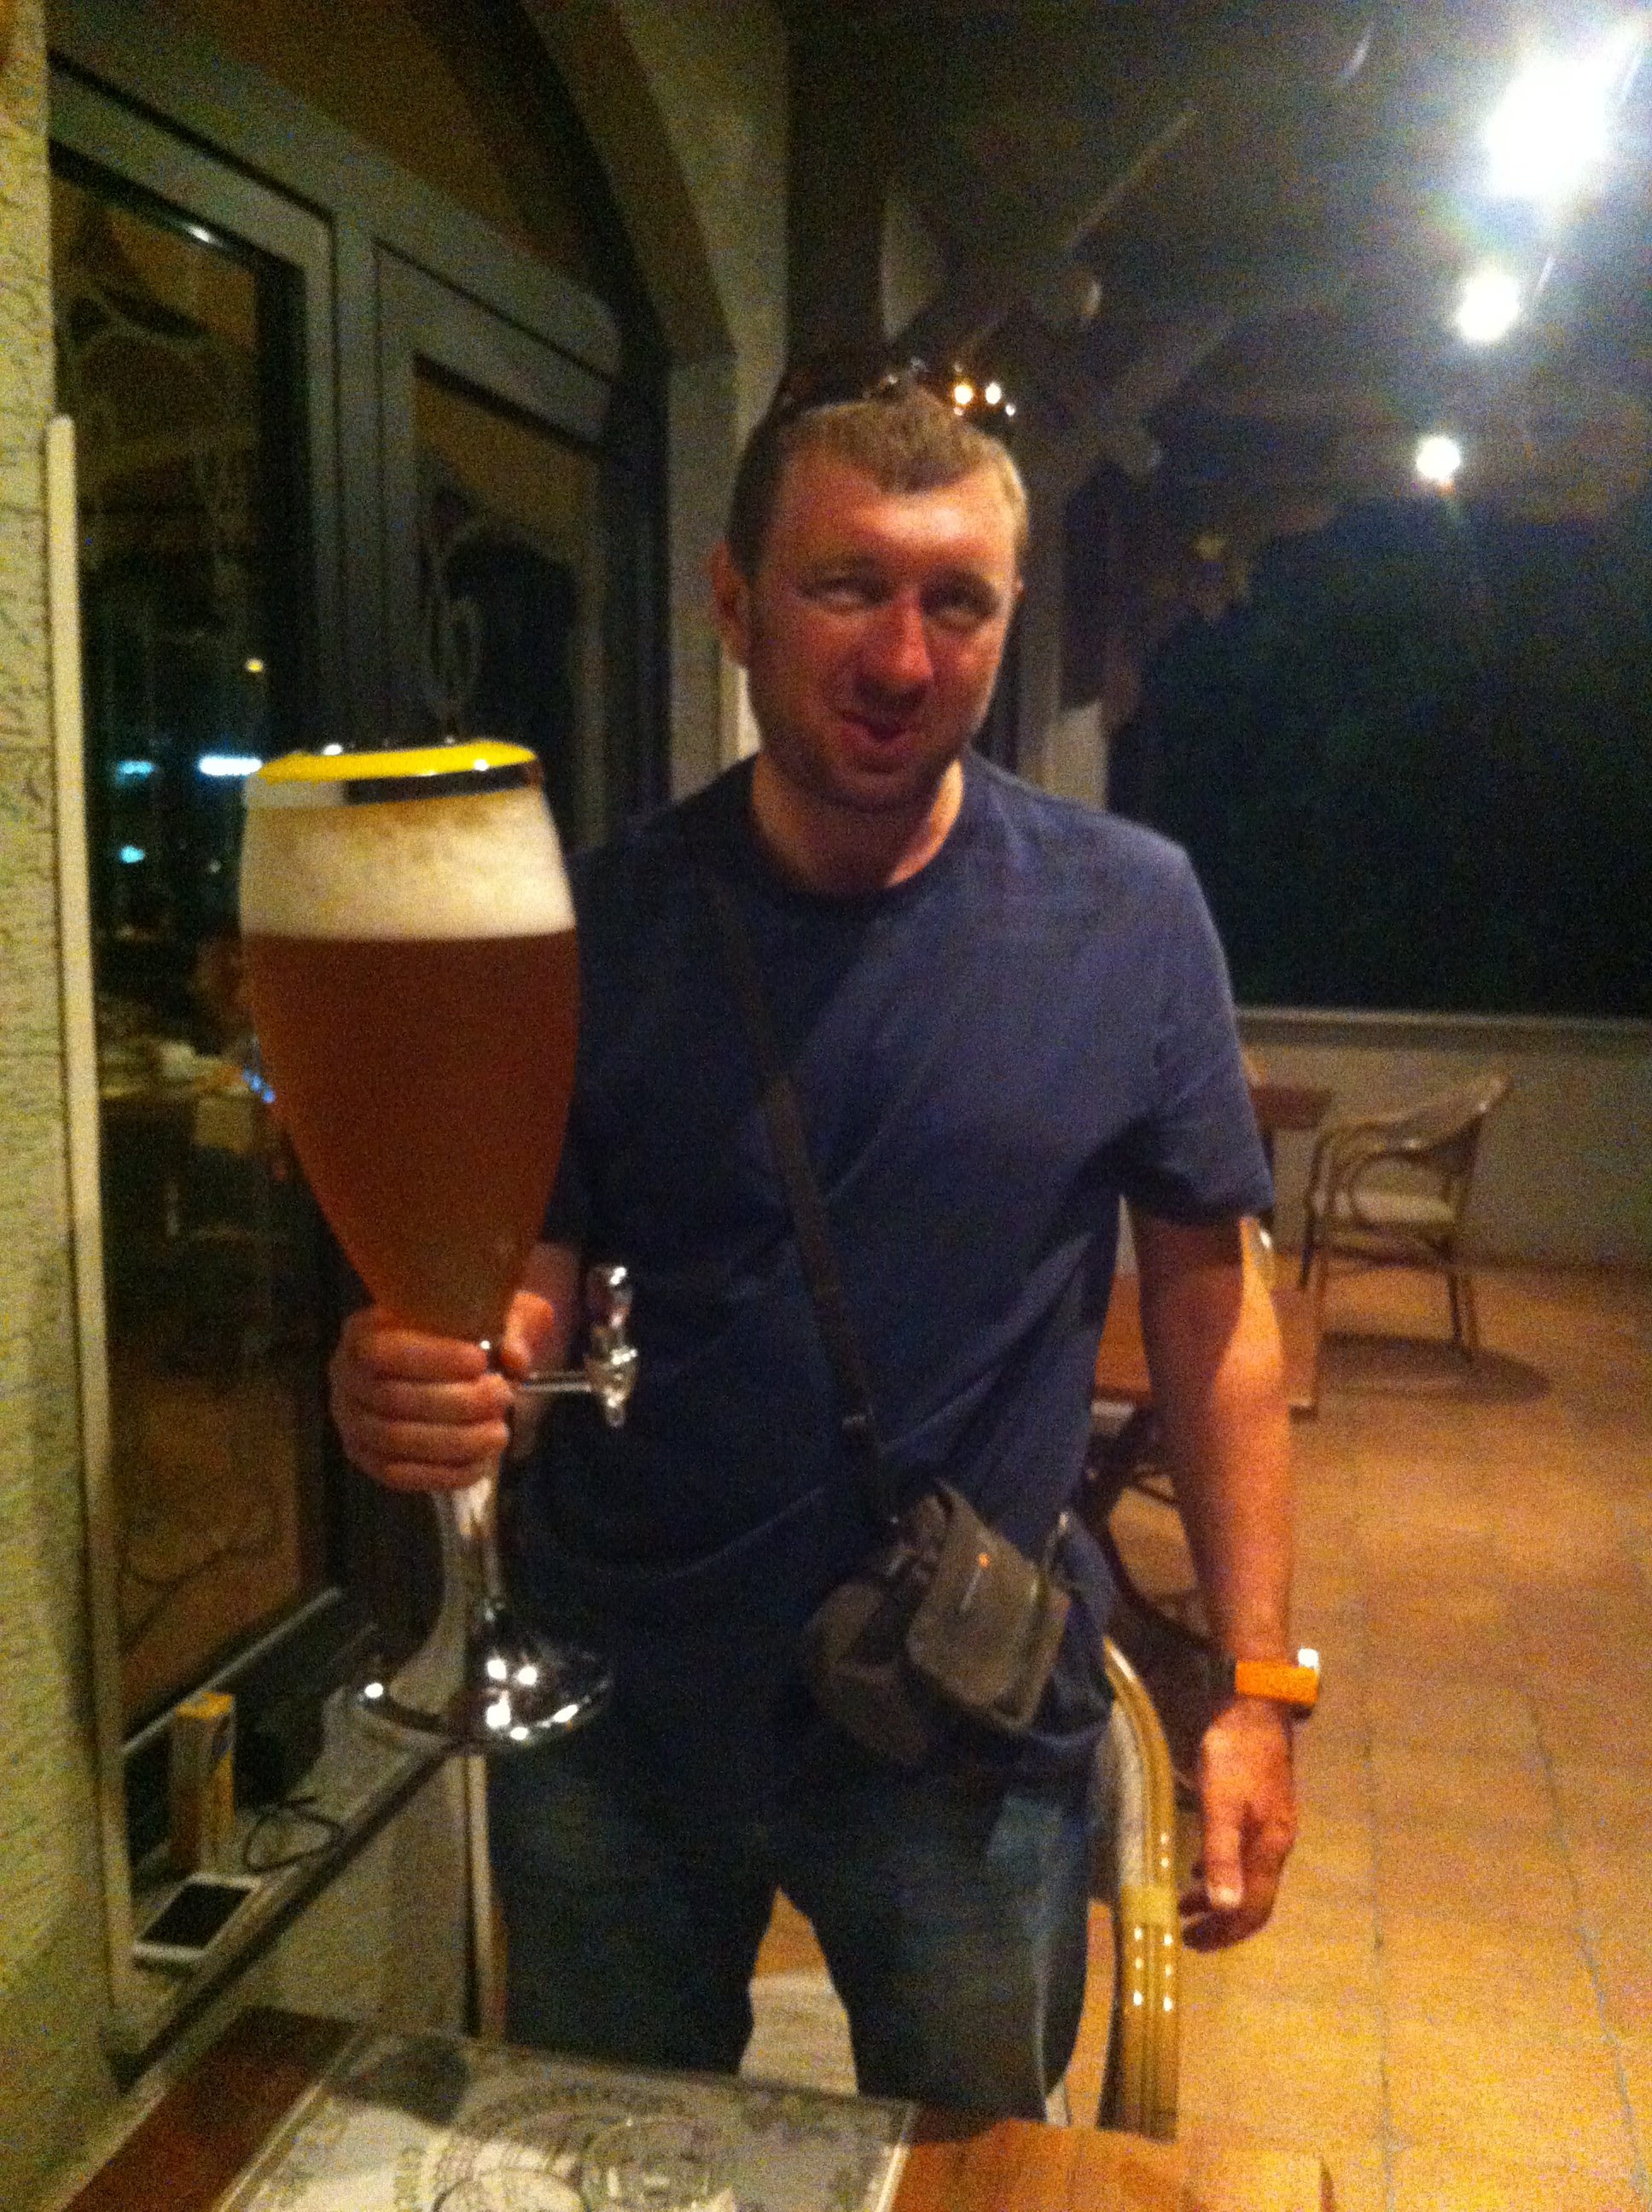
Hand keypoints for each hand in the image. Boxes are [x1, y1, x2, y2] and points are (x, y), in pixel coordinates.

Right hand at [329, 1289, 560, 1491]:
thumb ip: (509, 1327)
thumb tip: (515, 1359)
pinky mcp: (367, 1460)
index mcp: (361, 1335)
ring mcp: (352, 1424)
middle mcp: (346, 1380)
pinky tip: (482, 1463)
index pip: (382, 1350)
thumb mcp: (489, 1315)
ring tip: (499, 1432)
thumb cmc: (461, 1333)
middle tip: (502, 1397)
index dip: (430, 1358)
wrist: (448, 1363)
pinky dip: (443, 1473)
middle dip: (456, 1403)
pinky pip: (399, 1475)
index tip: (480, 1361)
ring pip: (396, 1441)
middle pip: (392, 1400)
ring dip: (454, 1441)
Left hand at [1180, 1696, 1297, 1948]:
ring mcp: (1273, 1826)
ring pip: (1249, 1877)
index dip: (1227, 1932)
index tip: (1195, 1943)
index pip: (1254, 1909)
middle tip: (1188, 1932)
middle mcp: (1277, 1843)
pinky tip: (1203, 1864)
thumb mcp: (1220, 1805)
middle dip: (1223, 1921)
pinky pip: (1246, 1855)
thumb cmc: (1233, 1756)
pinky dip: (1224, 1870)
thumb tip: (1224, 1910)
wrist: (1254, 1709)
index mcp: (1270, 1848)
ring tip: (1187, 1903)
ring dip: (1220, 1896)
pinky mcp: (1264, 1809)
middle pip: (1255, 1899)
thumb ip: (1222, 1855)